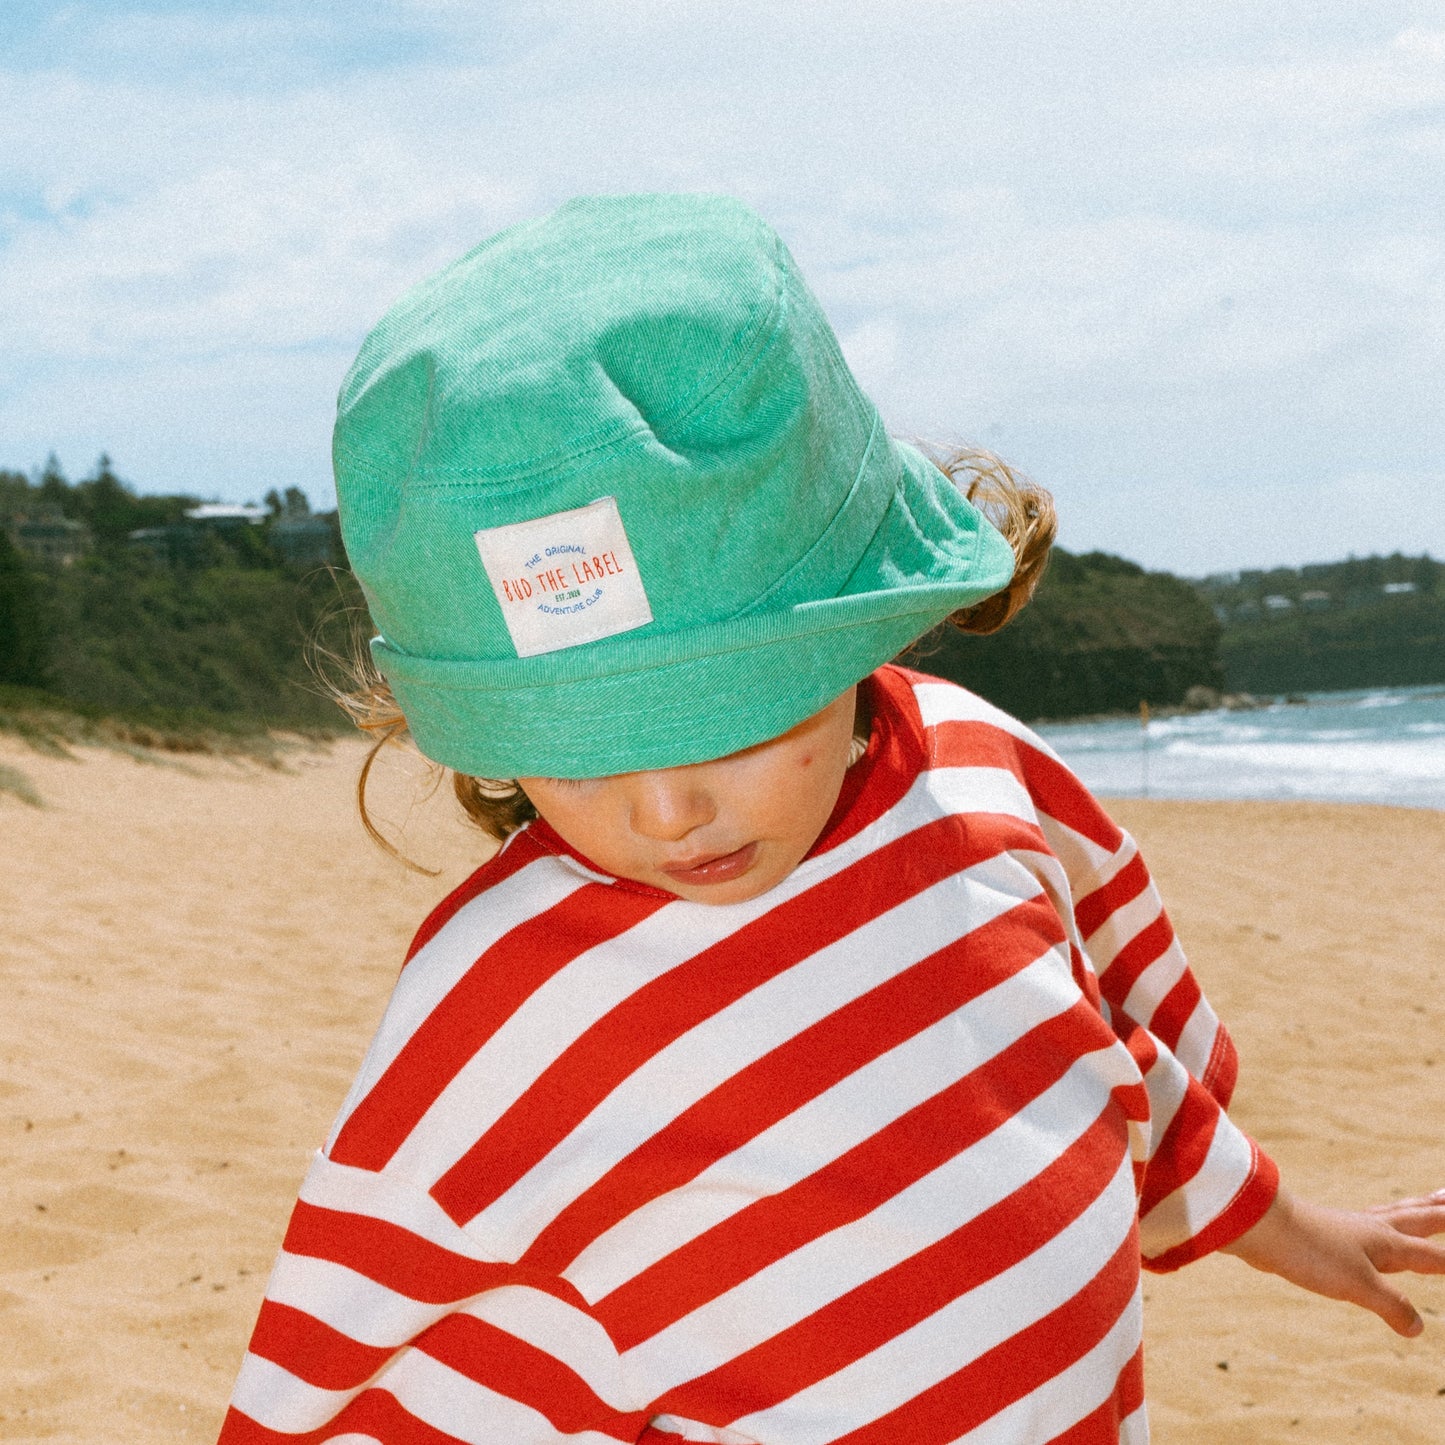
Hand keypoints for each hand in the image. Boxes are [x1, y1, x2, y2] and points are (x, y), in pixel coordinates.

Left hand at [1221, 1187, 1444, 1335]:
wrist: (1258, 1226)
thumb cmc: (1309, 1251)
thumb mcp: (1358, 1286)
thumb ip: (1392, 1305)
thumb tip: (1417, 1328)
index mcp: (1387, 1243)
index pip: (1435, 1257)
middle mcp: (1373, 1230)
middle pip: (1419, 1219)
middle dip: (1443, 1214)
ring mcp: (1350, 1228)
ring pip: (1396, 1214)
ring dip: (1419, 1208)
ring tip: (1433, 1200)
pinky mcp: (1329, 1231)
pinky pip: (1370, 1223)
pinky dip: (1386, 1219)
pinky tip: (1375, 1225)